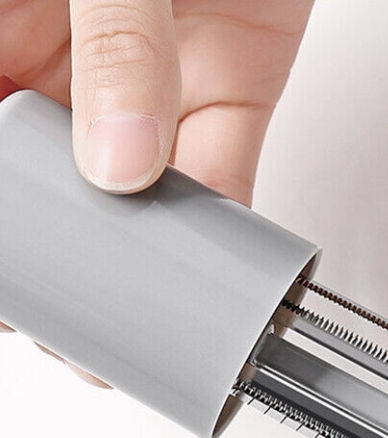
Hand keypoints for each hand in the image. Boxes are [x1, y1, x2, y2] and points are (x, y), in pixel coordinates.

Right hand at [0, 0, 313, 380]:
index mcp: (3, 29)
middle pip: (53, 185)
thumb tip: (119, 164)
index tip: (17, 288)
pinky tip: (219, 274)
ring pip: (139, 195)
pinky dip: (225, 229)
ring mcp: (151, 83)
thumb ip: (117, 46)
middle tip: (77, 322)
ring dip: (146, 259)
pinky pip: (223, 174)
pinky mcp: (229, 90)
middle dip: (66, 255)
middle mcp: (66, 62)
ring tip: (146, 319)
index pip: (1, 158)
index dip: (10, 227)